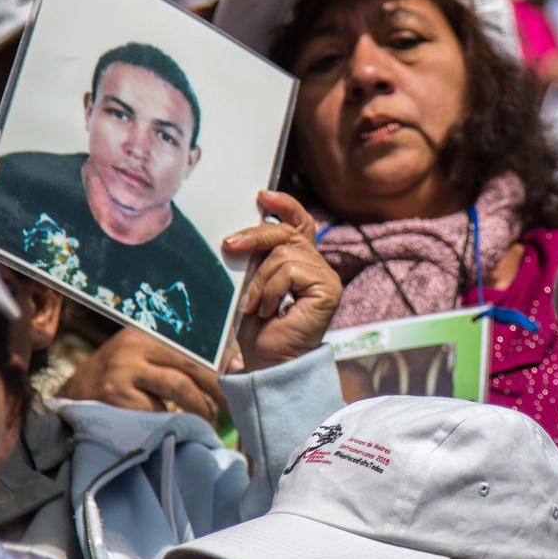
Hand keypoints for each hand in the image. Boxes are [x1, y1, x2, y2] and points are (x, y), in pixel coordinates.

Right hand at [57, 327, 225, 424]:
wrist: (74, 397)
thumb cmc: (120, 377)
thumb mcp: (146, 357)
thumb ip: (182, 358)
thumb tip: (235, 363)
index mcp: (146, 333)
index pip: (192, 344)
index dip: (219, 361)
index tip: (238, 375)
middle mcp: (135, 347)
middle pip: (191, 365)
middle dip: (217, 388)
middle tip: (231, 406)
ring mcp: (125, 372)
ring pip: (180, 388)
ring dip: (200, 407)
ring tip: (206, 418)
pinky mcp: (118, 398)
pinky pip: (159, 412)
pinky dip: (173, 421)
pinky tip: (176, 426)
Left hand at [224, 190, 343, 371]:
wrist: (268, 362)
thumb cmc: (258, 328)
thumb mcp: (253, 283)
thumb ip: (257, 258)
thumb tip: (241, 233)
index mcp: (302, 261)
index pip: (300, 223)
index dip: (285, 205)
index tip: (263, 196)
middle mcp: (318, 265)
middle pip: (287, 233)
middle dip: (255, 236)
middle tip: (229, 245)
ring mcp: (326, 277)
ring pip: (285, 253)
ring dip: (260, 280)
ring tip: (255, 305)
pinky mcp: (328, 289)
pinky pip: (291, 270)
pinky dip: (272, 289)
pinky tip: (270, 310)